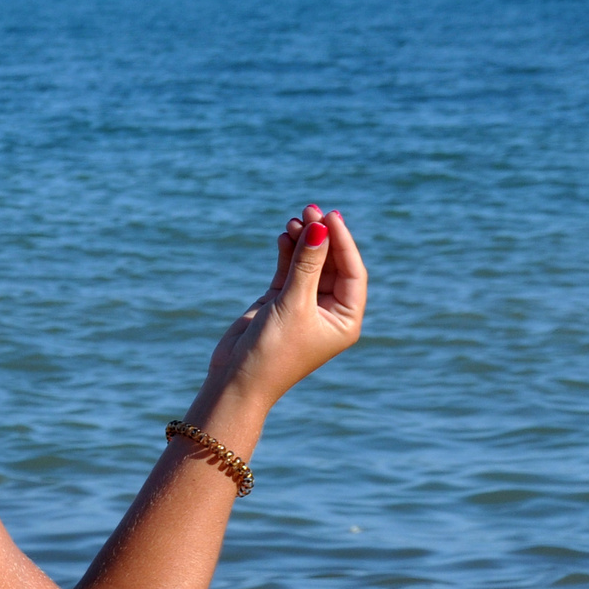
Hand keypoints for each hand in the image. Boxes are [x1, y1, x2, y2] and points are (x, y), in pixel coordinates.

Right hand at [204, 204, 367, 406]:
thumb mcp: (293, 304)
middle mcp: (328, 311)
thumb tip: (319, 228)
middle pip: (331, 264)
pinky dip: (287, 253)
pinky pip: (290, 271)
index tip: (330, 217)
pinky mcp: (279, 302)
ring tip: (294, 219)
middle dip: (321, 237)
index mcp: (344, 319)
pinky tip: (284, 235)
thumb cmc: (272, 351)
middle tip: (310, 209)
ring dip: (303, 241)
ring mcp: (303, 305)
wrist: (236, 380)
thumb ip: (306, 264)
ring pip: (309, 264)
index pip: (352, 272)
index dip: (343, 242)